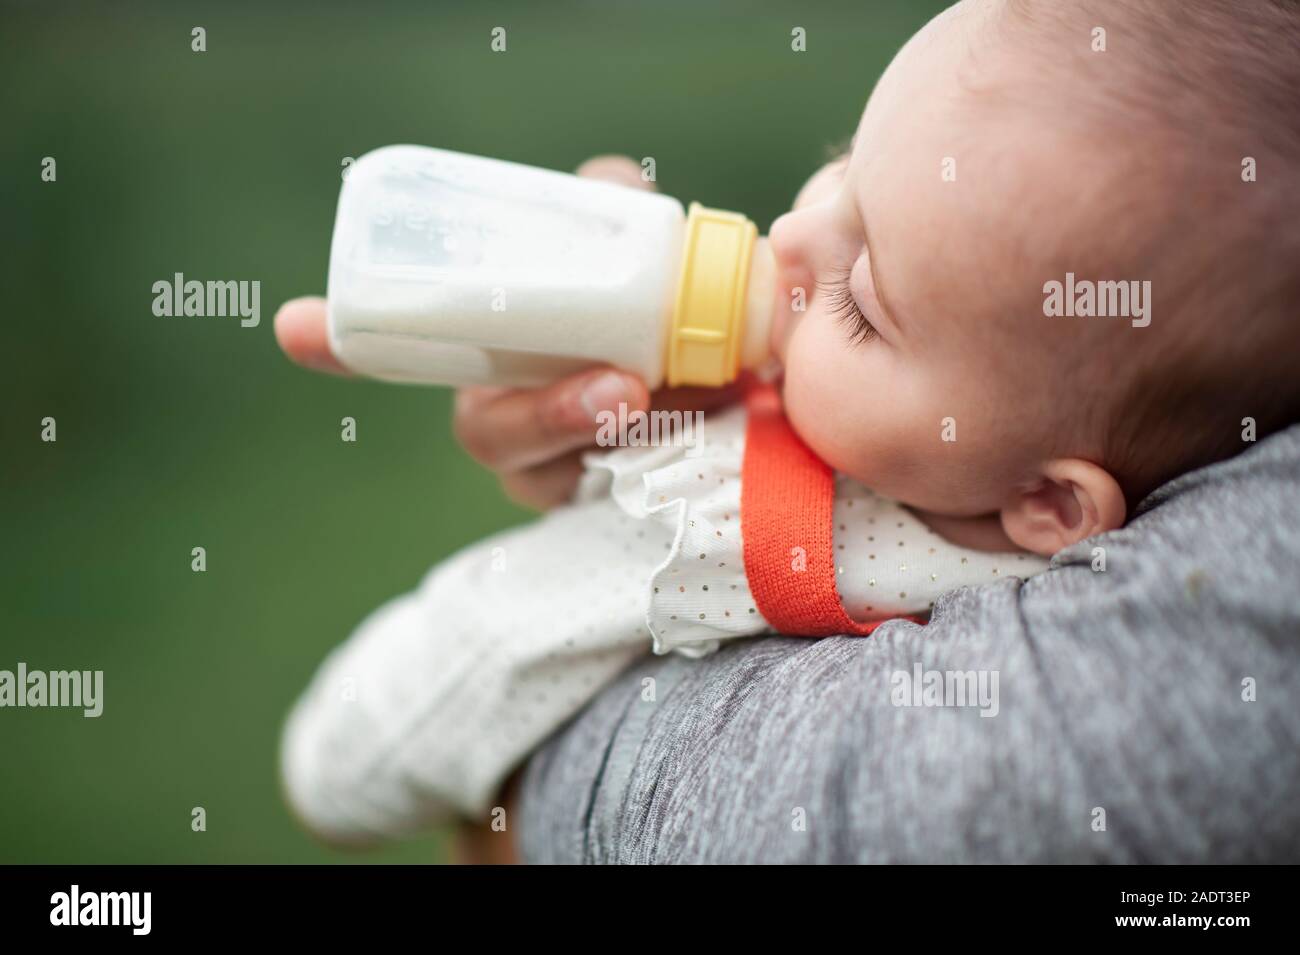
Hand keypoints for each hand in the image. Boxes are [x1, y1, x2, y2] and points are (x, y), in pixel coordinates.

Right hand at [274, 155, 745, 509]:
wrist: (732, 385)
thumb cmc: (653, 314)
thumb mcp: (630, 256)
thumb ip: (612, 215)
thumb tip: (612, 184)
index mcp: (486, 354)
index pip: (396, 351)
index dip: (343, 341)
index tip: (293, 326)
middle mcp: (506, 416)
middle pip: (492, 433)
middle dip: (550, 415)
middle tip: (621, 392)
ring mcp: (555, 473)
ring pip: (560, 477)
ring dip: (633, 451)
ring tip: (693, 407)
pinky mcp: (614, 509)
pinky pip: (627, 505)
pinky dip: (678, 466)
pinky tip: (728, 428)